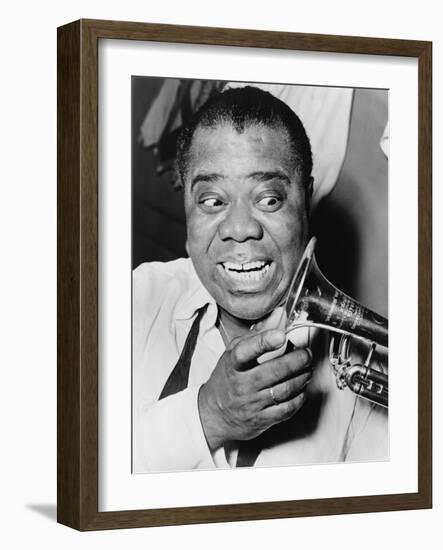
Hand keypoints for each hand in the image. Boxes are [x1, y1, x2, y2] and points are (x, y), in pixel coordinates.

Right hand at [198, 321, 311, 450]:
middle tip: (306, 353)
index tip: (280, 335)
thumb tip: (278, 317)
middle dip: (296, 360)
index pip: (245, 351)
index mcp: (232, 365)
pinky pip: (286, 409)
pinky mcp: (261, 419)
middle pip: (273, 371)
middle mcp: (241, 384)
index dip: (263, 342)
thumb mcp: (232, 354)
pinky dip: (299, 397)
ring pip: (284, 390)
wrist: (213, 415)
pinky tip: (301, 389)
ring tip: (307, 369)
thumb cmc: (226, 380)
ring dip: (302, 378)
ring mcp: (251, 403)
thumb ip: (254, 336)